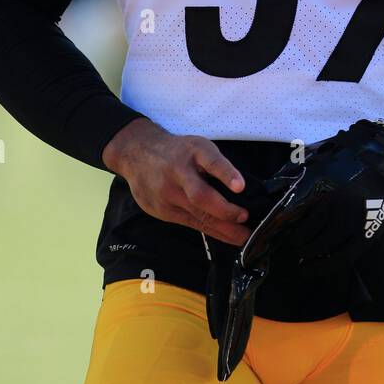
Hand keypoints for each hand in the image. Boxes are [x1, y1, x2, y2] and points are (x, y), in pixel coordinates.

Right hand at [102, 118, 249, 247]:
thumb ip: (215, 164)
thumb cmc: (178, 152)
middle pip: (200, 195)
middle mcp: (178, 172)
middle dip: (225, 211)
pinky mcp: (161, 210)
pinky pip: (189, 223)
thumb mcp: (197, 146)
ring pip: (197, 215)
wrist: (137, 153)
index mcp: (193, 151)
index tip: (240, 187)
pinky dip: (210, 231)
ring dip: (223, 228)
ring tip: (242, 237)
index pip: (211, 161)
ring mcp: (167, 193)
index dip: (226, 174)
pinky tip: (226, 236)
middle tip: (246, 218)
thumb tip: (242, 190)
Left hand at [241, 118, 383, 275]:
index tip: (266, 238)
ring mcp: (353, 220)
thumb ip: (292, 173)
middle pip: (305, 233)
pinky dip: (324, 265)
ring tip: (301, 255)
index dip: (276, 229)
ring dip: (307, 254)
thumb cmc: (349, 156)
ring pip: (322, 247)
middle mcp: (335, 205)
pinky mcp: (367, 232)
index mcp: (320, 185)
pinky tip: (312, 267)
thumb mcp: (317, 157)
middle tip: (289, 243)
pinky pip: (342, 257)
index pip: (290, 214)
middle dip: (293, 241)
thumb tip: (269, 190)